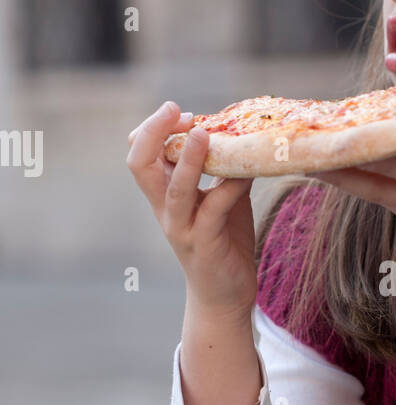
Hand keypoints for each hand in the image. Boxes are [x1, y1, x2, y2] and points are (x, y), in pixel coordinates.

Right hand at [126, 101, 256, 318]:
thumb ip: (223, 170)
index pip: (141, 154)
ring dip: (186, 159)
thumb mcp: (222, 199)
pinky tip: (247, 172)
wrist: (225, 296)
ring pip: (174, 189)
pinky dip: (231, 186)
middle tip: (173, 109)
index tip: (181, 112)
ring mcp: (181, 228)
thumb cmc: (224, 242)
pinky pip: (214, 208)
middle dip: (152, 132)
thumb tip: (241, 133)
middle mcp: (165, 209)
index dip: (153, 128)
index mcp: (164, 195)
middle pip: (139, 165)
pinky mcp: (203, 244)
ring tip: (202, 132)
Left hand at [314, 65, 395, 271]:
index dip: (370, 144)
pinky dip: (353, 177)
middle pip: (364, 178)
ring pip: (362, 188)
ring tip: (300, 148)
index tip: (342, 126)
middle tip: (294, 139)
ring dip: (332, 170)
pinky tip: (335, 161)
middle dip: (330, 159)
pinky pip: (373, 193)